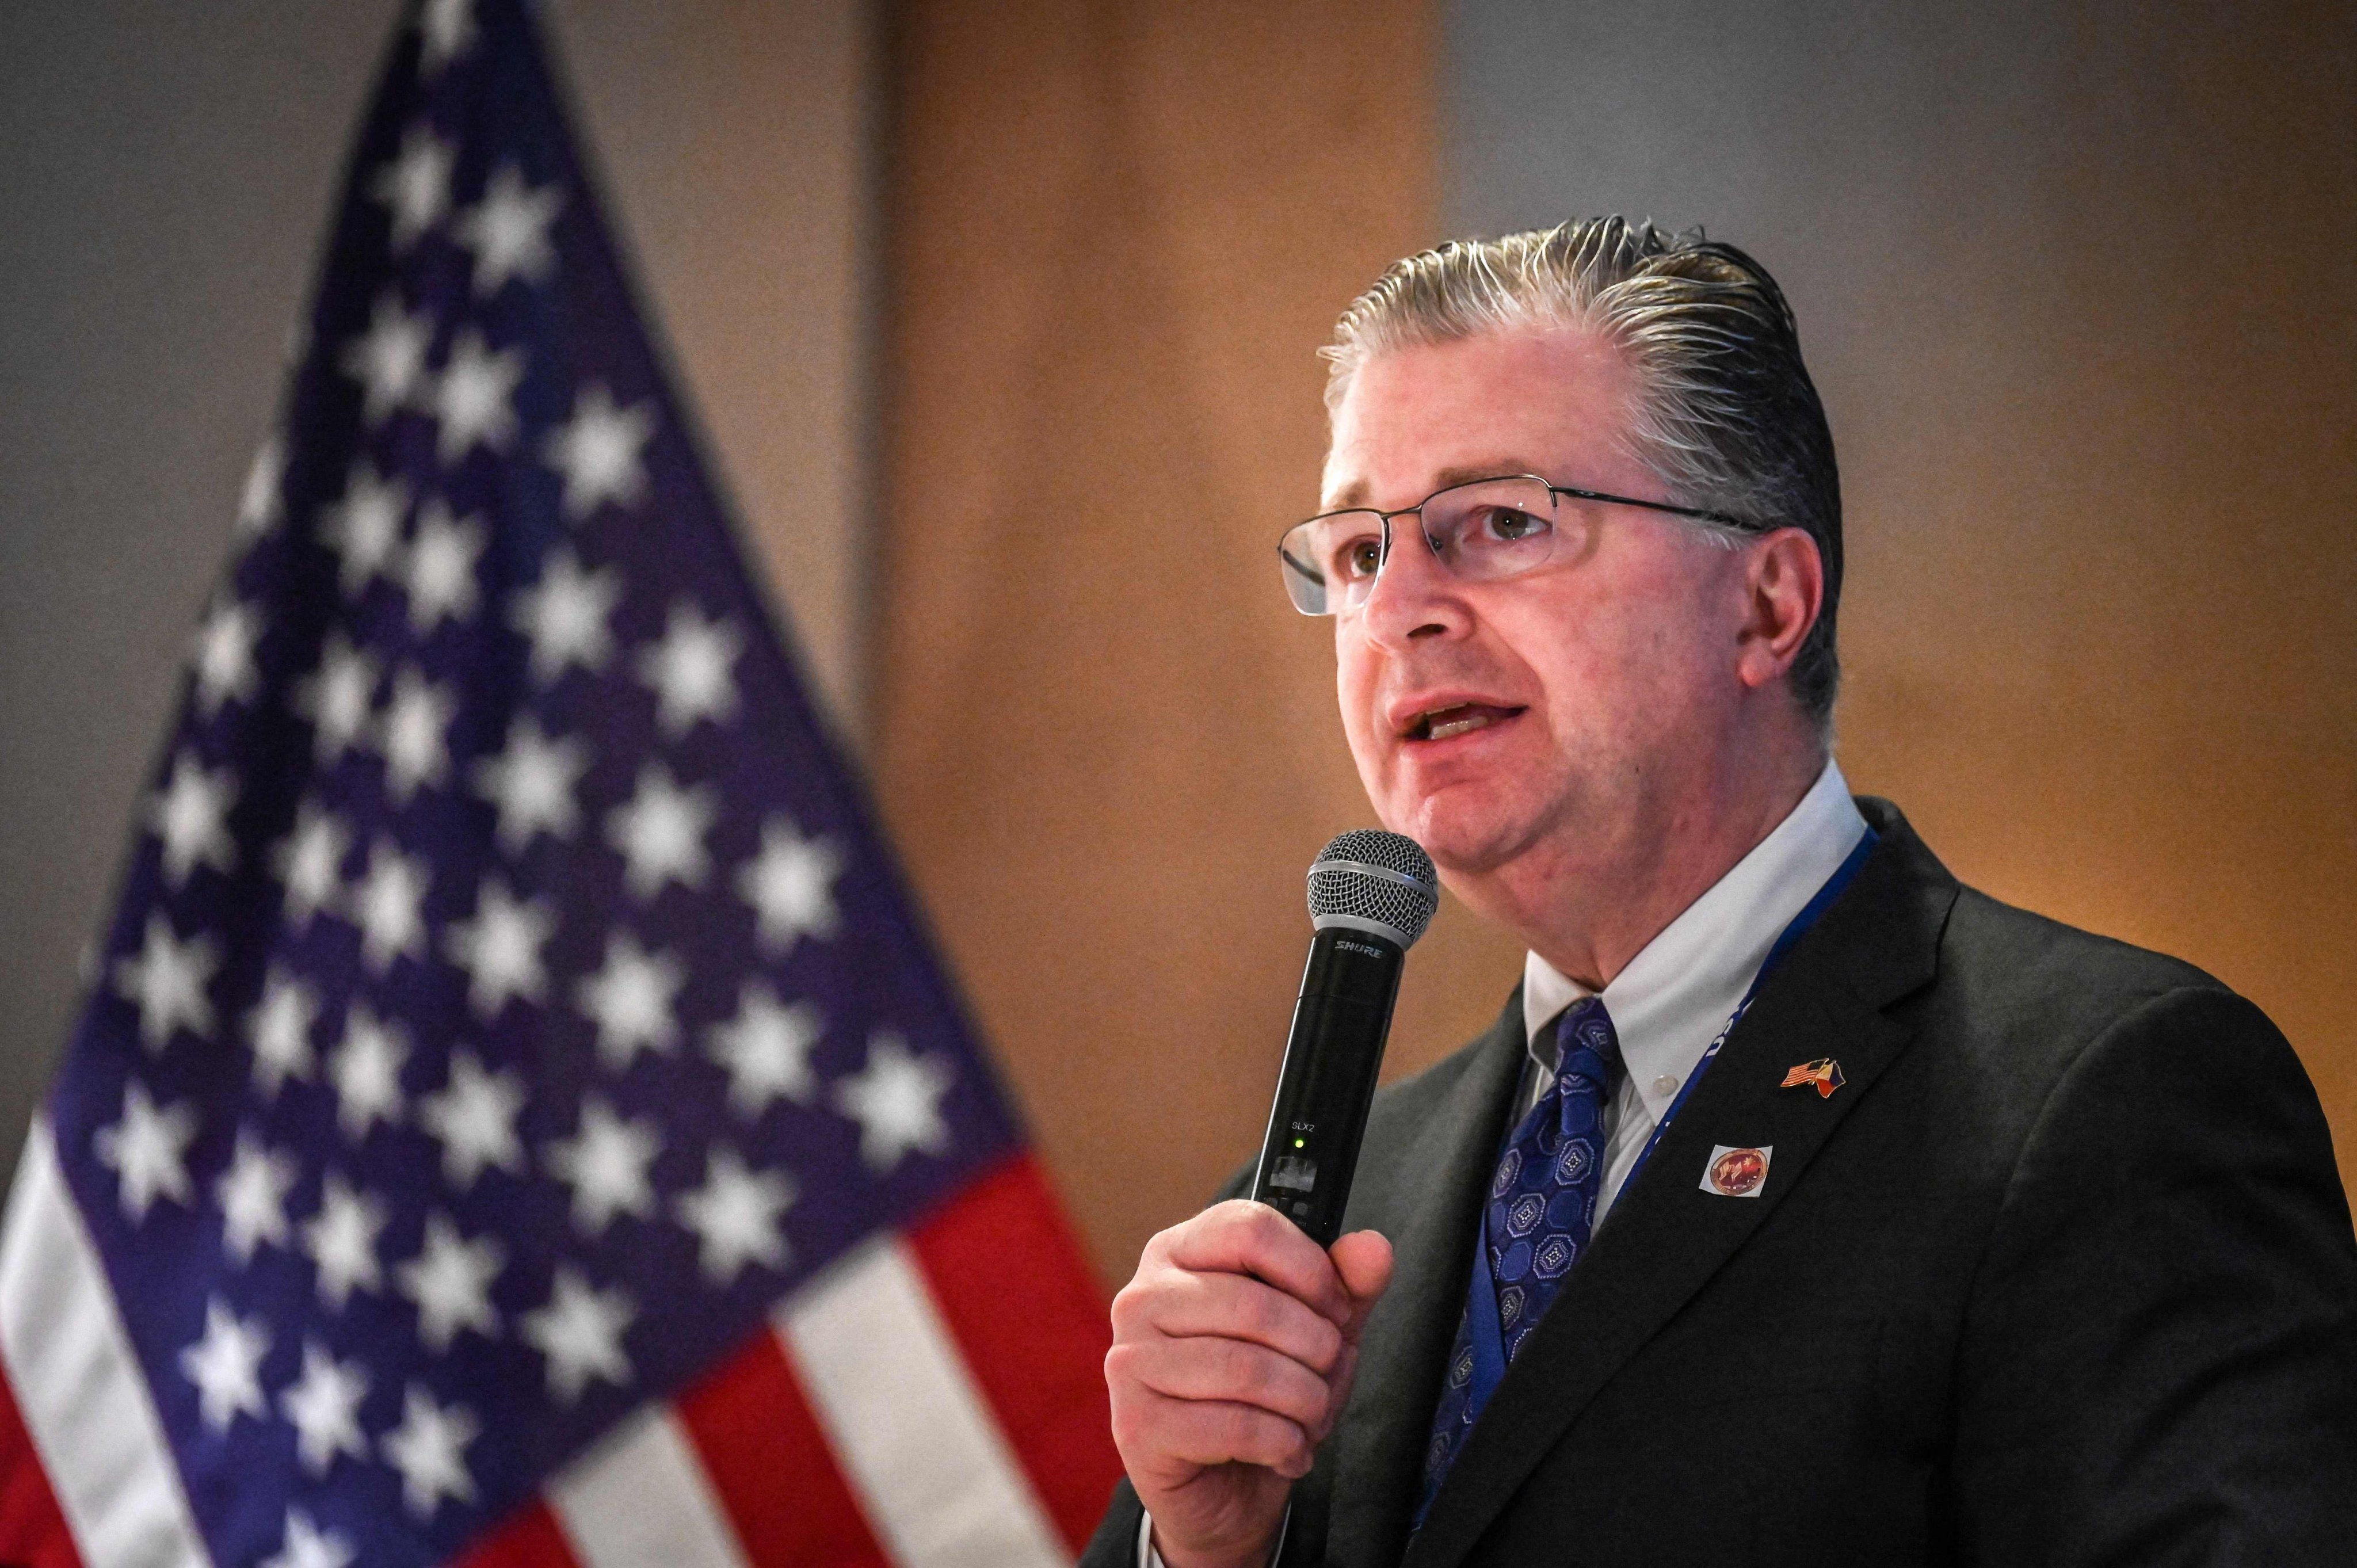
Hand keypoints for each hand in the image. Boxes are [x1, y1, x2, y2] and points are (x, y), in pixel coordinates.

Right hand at [1105, 1199, 1394, 1567]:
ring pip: (1247, 1369)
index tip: (1337, 1310)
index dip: (1311, 1271)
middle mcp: (1143, 1297)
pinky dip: (1282, 1444)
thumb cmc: (1264, 1391)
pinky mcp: (1137, 1424)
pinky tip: (1287, 1451)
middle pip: (1256, 1304)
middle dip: (1318, 1350)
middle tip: (1329, 1377)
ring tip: (1312, 1418)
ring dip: (1305, 1402)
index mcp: (1180, 1251)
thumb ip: (1346, 1284)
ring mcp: (1132, 1360)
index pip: (1249, 1228)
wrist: (1221, 1486)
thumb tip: (1374, 1247)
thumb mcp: (1315, 1327)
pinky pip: (1235, 1426)